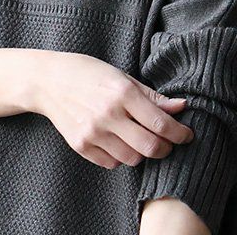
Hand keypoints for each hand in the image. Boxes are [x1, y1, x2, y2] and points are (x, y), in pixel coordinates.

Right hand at [31, 50, 193, 169]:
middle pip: (149, 147)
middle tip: (169, 143)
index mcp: (123, 93)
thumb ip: (153, 96)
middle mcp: (108, 115)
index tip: (187, 135)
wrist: (50, 81)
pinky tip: (121, 142)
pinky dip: (122, 156)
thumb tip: (181, 107)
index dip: (179, 133)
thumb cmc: (91, 73)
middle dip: (166, 148)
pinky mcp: (80, 146)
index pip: (160, 123)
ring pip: (132, 158)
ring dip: (144, 153)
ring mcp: (93, 133)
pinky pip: (111, 163)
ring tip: (143, 140)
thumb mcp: (124, 76)